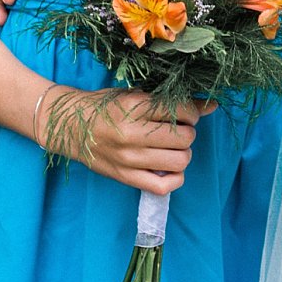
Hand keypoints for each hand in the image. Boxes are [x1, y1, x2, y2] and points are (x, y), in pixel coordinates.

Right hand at [36, 87, 211, 194]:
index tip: (185, 114)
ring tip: (171, 147)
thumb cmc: (105, 106)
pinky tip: (169, 168)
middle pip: (185, 138)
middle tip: (176, 131)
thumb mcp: (135, 95)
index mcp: (135, 107)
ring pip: (180, 161)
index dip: (191, 112)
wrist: (70, 126)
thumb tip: (211, 106)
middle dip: (187, 133)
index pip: (183, 112)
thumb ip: (171, 101)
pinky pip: (163, 187)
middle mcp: (132, 133)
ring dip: (182, 154)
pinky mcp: (124, 177)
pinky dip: (175, 178)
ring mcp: (128, 158)